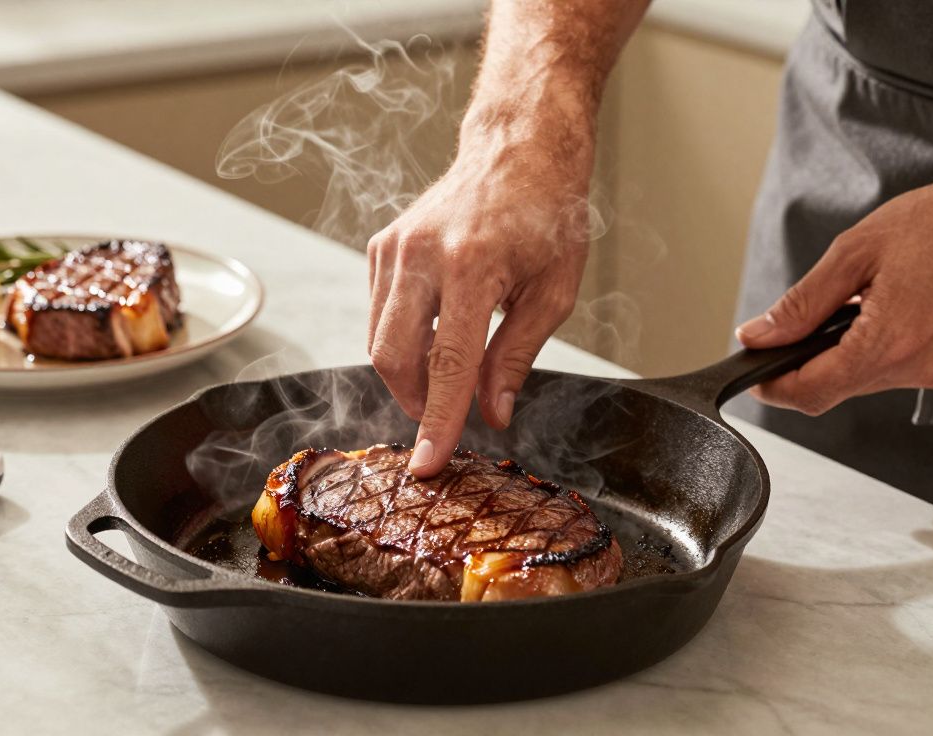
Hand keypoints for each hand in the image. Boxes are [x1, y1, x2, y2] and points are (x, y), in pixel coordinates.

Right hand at [368, 126, 591, 477]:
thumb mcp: (554, 292)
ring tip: (449, 370)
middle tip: (445, 417)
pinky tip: (437, 334)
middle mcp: (422, 254)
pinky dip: (402, 340)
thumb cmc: (547, 215)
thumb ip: (517, 356)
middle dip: (416, 401)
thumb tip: (493, 413)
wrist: (519, 150)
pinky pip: (378, 314)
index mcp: (472, 265)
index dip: (437, 422)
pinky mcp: (381, 246)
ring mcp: (395, 247)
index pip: (447, 364)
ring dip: (409, 373)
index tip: (427, 464)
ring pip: (378, 340)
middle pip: (393, 356)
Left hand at [735, 137, 932, 414]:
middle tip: (786, 332)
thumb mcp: (855, 252)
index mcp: (889, 343)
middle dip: (801, 367)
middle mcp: (915, 367)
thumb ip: (801, 303)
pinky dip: (869, 350)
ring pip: (860, 382)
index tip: (752, 371)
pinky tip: (874, 313)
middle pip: (832, 391)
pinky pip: (890, 370)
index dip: (771, 386)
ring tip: (844, 308)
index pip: (810, 391)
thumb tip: (760, 333)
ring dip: (837, 356)